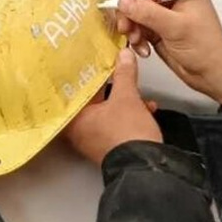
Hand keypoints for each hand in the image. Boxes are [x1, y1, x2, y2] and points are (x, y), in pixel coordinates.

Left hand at [63, 49, 161, 164]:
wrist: (146, 165)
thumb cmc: (128, 135)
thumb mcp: (127, 97)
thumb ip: (124, 74)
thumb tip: (123, 57)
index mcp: (75, 119)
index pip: (76, 90)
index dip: (87, 75)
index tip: (93, 63)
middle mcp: (80, 132)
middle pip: (92, 101)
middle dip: (110, 88)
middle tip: (116, 73)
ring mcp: (95, 141)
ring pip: (107, 113)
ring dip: (124, 101)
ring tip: (137, 94)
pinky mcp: (111, 147)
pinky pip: (117, 124)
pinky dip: (130, 115)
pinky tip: (146, 109)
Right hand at [112, 0, 221, 111]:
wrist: (213, 74)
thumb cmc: (204, 46)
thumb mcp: (176, 27)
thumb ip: (148, 13)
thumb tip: (123, 1)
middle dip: (130, 11)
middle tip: (124, 27)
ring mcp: (164, 16)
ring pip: (136, 13)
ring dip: (132, 28)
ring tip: (136, 41)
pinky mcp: (158, 32)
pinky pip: (139, 29)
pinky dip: (137, 39)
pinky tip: (143, 50)